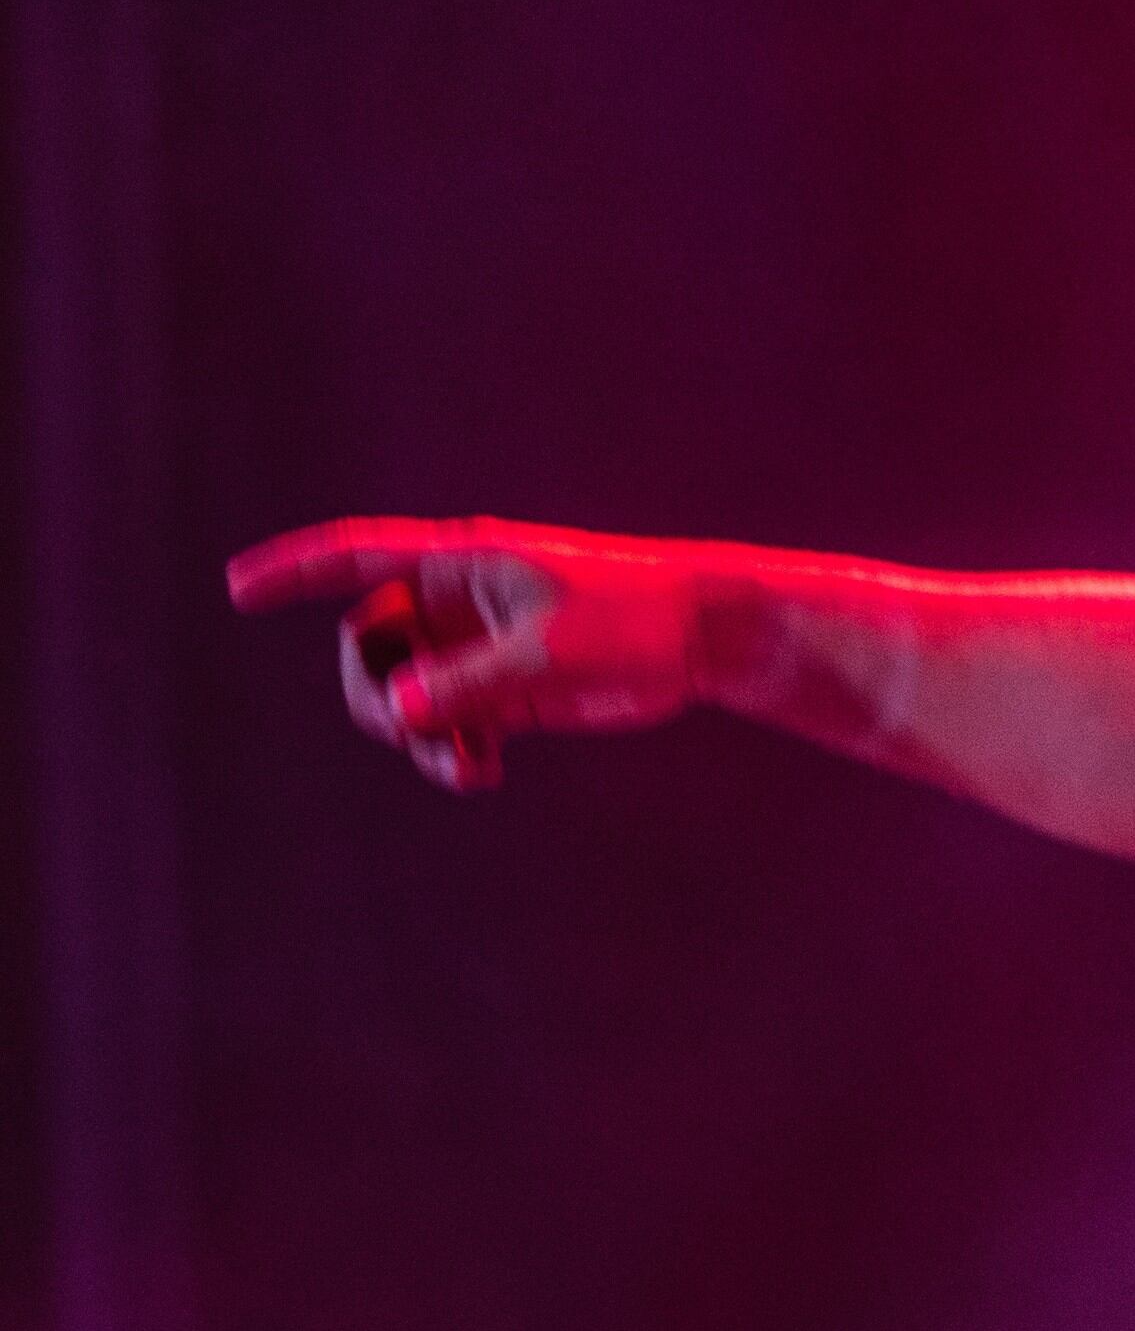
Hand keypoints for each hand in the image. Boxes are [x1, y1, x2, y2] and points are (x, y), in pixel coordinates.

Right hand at [227, 517, 709, 791]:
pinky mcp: (503, 688)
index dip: (296, 570)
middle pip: (368, 646)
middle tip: (415, 731)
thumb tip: (396, 712)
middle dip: (375, 694)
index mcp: (463, 563)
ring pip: (403, 694)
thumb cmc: (632, 620)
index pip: (359, 557)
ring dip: (415, 736)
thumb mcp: (548, 652)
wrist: (702, 638)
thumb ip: (468, 683)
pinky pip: (443, 723)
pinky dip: (448, 751)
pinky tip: (481, 773)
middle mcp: (458, 601)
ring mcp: (477, 646)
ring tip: (465, 767)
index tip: (237, 587)